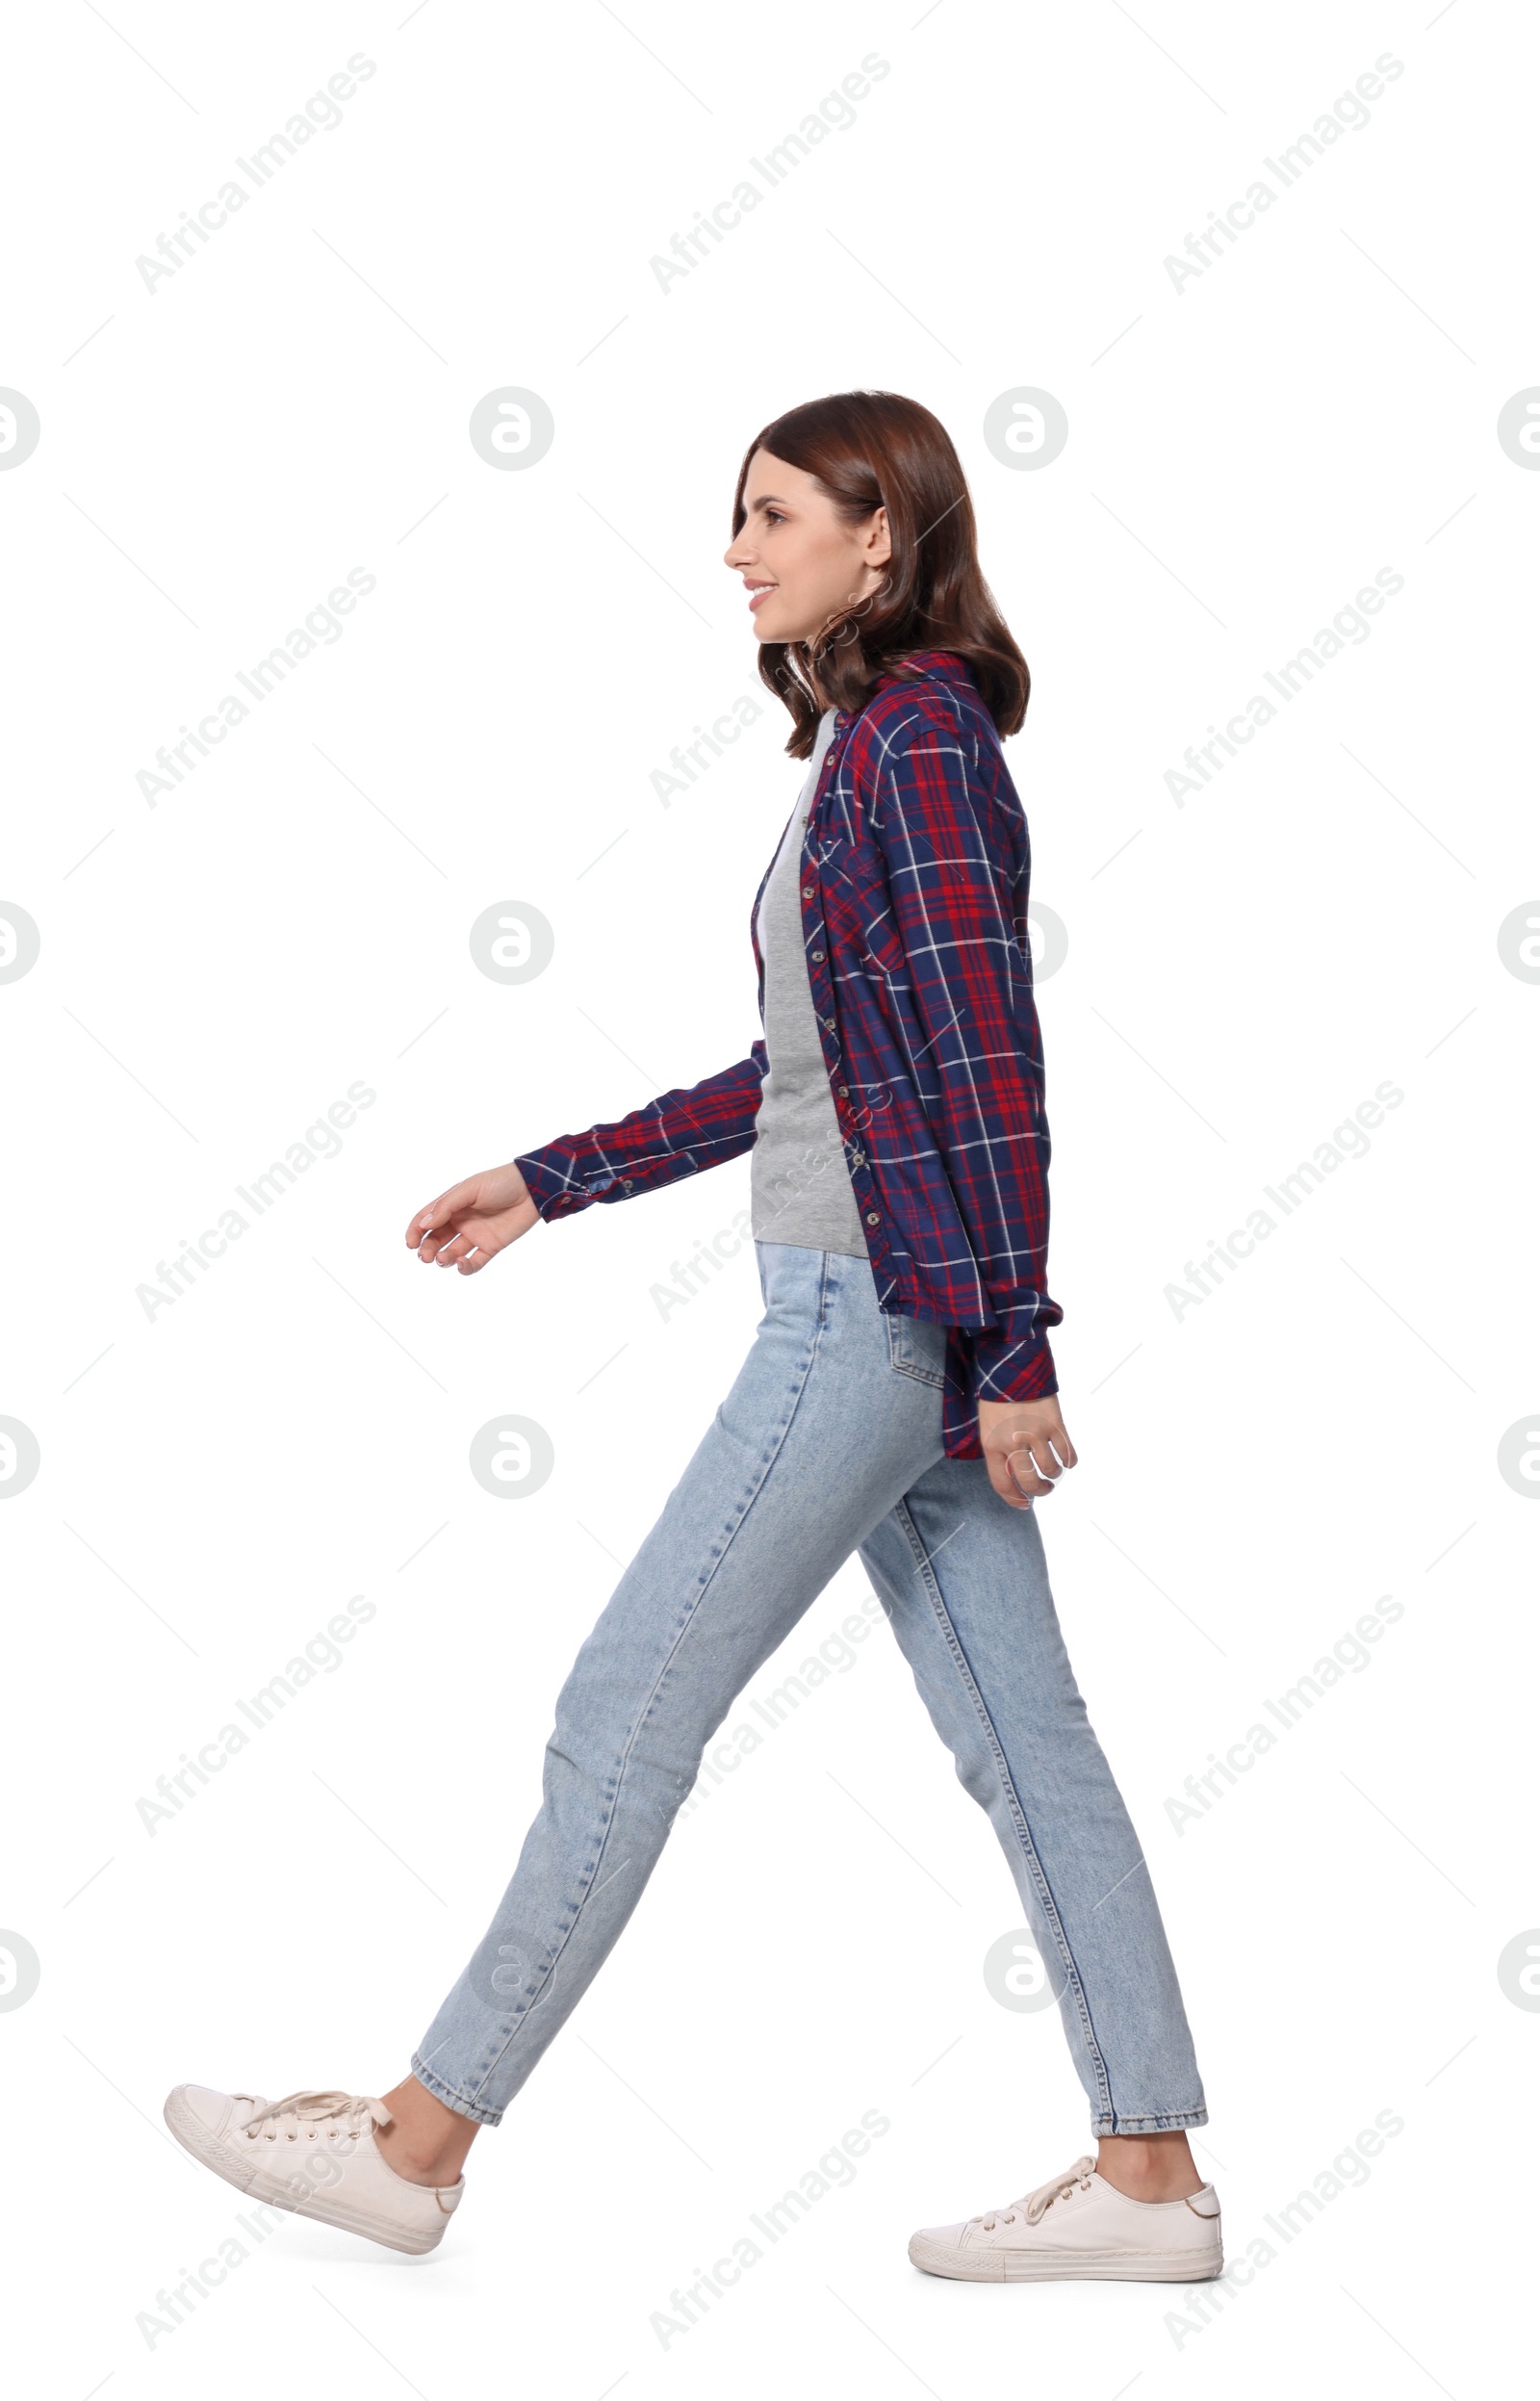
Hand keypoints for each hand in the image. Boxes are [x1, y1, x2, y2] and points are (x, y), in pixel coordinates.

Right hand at [405, 1162, 538, 1273]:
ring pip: (452, 1252)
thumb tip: (425, 1224)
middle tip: (424, 1256)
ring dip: (443, 1258)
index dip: (415, 1231)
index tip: (410, 1243)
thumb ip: (447, 1206)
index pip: (426, 1219)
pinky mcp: (491, 1246)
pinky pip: (474, 1262)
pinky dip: (465, 1268)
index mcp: (452, 1205)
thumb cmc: (500, 1182)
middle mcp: (461, 1221)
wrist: (532, 1189)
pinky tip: (461, 1264)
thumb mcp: (470, 1189)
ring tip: (442, 1259)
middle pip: (436, 1239)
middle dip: (426, 1249)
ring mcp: (476, 1234)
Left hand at [977, 1395, 1077, 1510]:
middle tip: (1045, 1488)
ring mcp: (1035, 1433)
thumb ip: (999, 1450)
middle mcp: (1013, 1442)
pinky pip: (1067, 1452)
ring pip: (1052, 1469)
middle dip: (1040, 1490)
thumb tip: (1017, 1476)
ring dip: (1055, 1474)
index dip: (1014, 1499)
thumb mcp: (988, 1426)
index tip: (1024, 1504)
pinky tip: (1067, 1459)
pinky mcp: (1054, 1423)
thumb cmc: (997, 1398)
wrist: (1011, 1367)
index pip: (1002, 1484)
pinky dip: (1070, 1460)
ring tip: (1054, 1470)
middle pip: (1029, 1482)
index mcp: (992, 1445)